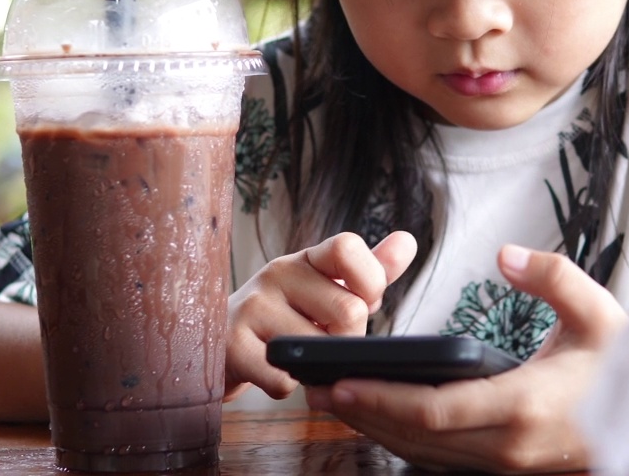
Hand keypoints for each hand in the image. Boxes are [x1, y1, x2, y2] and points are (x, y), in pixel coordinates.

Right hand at [225, 230, 416, 400]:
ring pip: (318, 347)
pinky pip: (284, 378)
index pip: (348, 247)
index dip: (370, 281)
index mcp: (307, 258)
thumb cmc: (286, 317)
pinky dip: (288, 386)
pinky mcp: (232, 345)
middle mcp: (277, 273)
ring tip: (300, 356)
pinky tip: (277, 372)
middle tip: (327, 343)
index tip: (364, 302)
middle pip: (348, 310)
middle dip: (348, 340)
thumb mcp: (327, 290)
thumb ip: (371, 271)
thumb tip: (407, 242)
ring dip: (317, 366)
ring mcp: (252, 307)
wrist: (221, 344)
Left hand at [305, 244, 628, 472]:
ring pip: (426, 454)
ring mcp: (508, 462)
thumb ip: (551, 276)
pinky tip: (380, 416)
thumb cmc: (626, 359)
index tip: (340, 382)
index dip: (382, 400)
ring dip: (377, 429)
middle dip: (363, 414)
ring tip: (334, 398)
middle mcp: (509, 444)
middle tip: (315, 388)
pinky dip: (406, 440)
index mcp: (523, 405)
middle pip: (418, 438)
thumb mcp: (596, 309)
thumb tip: (504, 254)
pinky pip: (444, 458)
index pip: (435, 411)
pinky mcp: (509, 466)